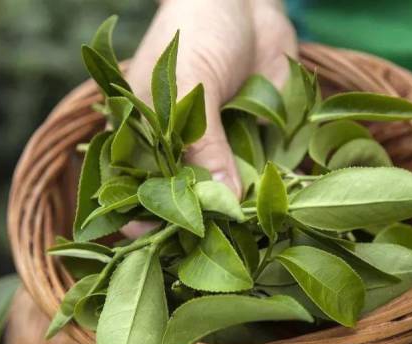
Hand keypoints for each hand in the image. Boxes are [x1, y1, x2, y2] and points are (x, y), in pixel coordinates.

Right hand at [123, 0, 296, 236]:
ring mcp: (216, 154)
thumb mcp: (191, 82)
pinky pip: (259, 181)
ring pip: (221, 199)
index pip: (134, 188)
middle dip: (196, 226)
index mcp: (142, 137)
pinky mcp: (252, 149)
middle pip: (181, 203)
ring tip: (246, 241)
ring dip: (235, 220)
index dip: (142, 217)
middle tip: (211, 249)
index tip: (156, 241)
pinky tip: (277, 214)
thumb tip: (222, 200)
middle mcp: (176, 153)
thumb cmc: (200, 29)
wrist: (247, 2)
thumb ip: (202, 140)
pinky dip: (268, 197)